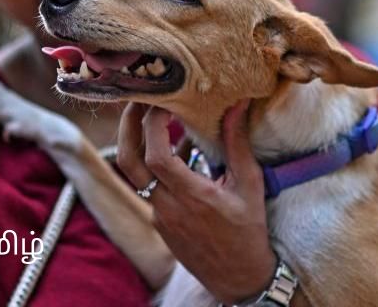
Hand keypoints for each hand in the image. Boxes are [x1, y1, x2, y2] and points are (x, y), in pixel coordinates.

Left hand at [117, 101, 276, 303]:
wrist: (238, 278)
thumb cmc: (248, 230)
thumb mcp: (249, 185)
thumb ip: (237, 143)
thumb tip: (237, 104)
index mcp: (191, 196)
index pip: (155, 155)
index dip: (152, 124)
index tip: (164, 101)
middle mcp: (167, 206)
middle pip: (128, 161)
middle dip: (128, 125)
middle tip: (139, 98)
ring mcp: (159, 215)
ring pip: (134, 173)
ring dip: (138, 141)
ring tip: (153, 116)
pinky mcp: (158, 221)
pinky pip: (147, 185)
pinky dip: (153, 162)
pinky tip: (174, 147)